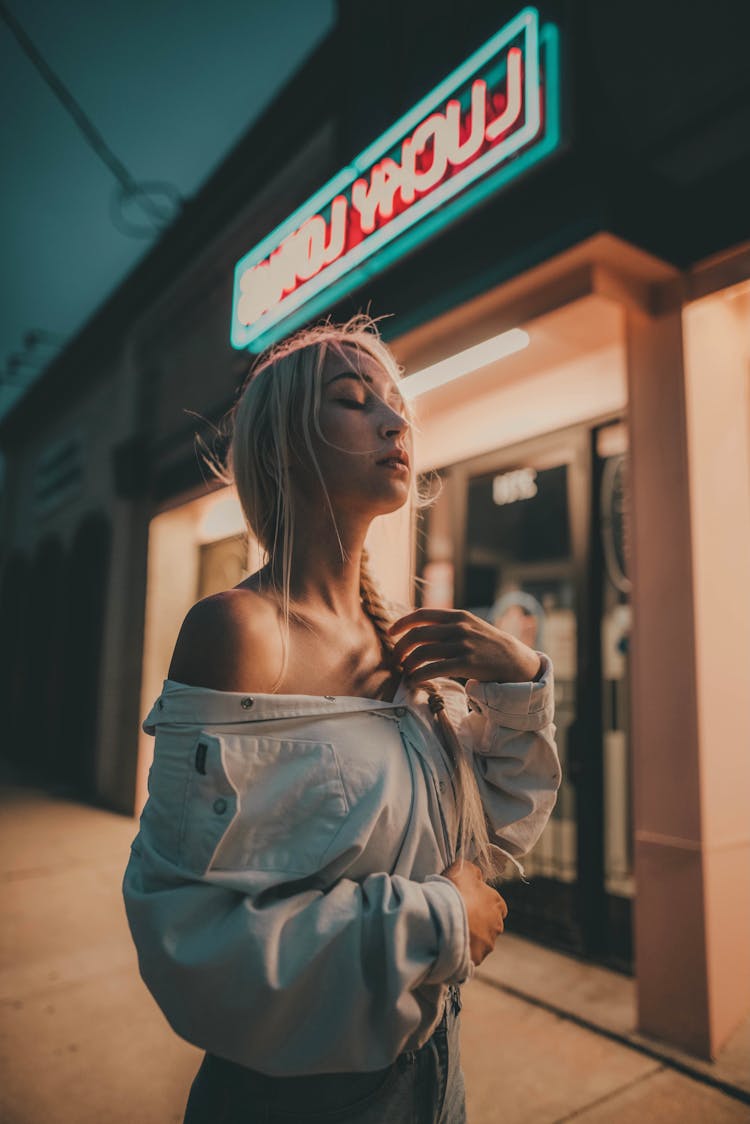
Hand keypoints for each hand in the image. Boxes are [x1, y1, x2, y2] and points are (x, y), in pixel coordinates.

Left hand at [387, 607, 540, 684]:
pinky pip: (434, 669)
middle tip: (396, 659)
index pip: (422, 614)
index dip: (402, 623)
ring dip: (409, 664)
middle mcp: (458, 628)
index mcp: (457, 616)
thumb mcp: (470, 626)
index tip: (391, 633)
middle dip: (401, 648)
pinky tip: (415, 680)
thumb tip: (419, 629)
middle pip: (417, 635)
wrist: (515, 660)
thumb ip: (448, 625)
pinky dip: (419, 675)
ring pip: (423, 653)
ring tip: (406, 671)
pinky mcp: (466, 664)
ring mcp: (462, 645)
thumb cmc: (488, 645)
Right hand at [441, 859, 507, 966]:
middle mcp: (497, 925)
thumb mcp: (463, 868)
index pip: (497, 905)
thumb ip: (474, 871)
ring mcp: (488, 943)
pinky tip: (450, 944)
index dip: (483, 904)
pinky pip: (471, 954)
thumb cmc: (455, 890)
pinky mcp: (477, 958)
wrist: (444, 918)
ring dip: (471, 937)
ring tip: (452, 931)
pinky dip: (464, 950)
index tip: (469, 903)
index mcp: (497, 903)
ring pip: (481, 941)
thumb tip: (477, 876)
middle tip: (460, 918)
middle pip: (490, 924)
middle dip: (478, 922)